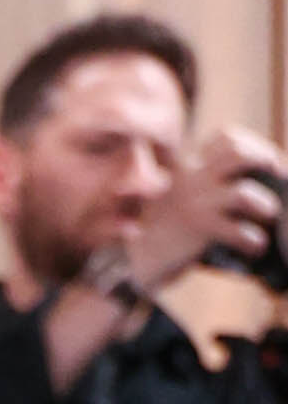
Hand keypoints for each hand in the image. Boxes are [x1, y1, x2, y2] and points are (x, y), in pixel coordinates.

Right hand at [132, 125, 285, 293]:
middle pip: (237, 153)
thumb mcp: (173, 199)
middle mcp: (192, 180)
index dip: (252, 144)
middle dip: (265, 159)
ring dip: (265, 204)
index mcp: (187, 168)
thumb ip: (199, 187)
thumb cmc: (154, 235)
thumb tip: (242, 186)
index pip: (224, 139)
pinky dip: (254, 239)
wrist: (131, 264)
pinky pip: (239, 231)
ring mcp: (196, 204)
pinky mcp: (199, 230)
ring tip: (270, 214)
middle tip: (278, 174)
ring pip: (244, 193)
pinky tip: (256, 246)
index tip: (267, 158)